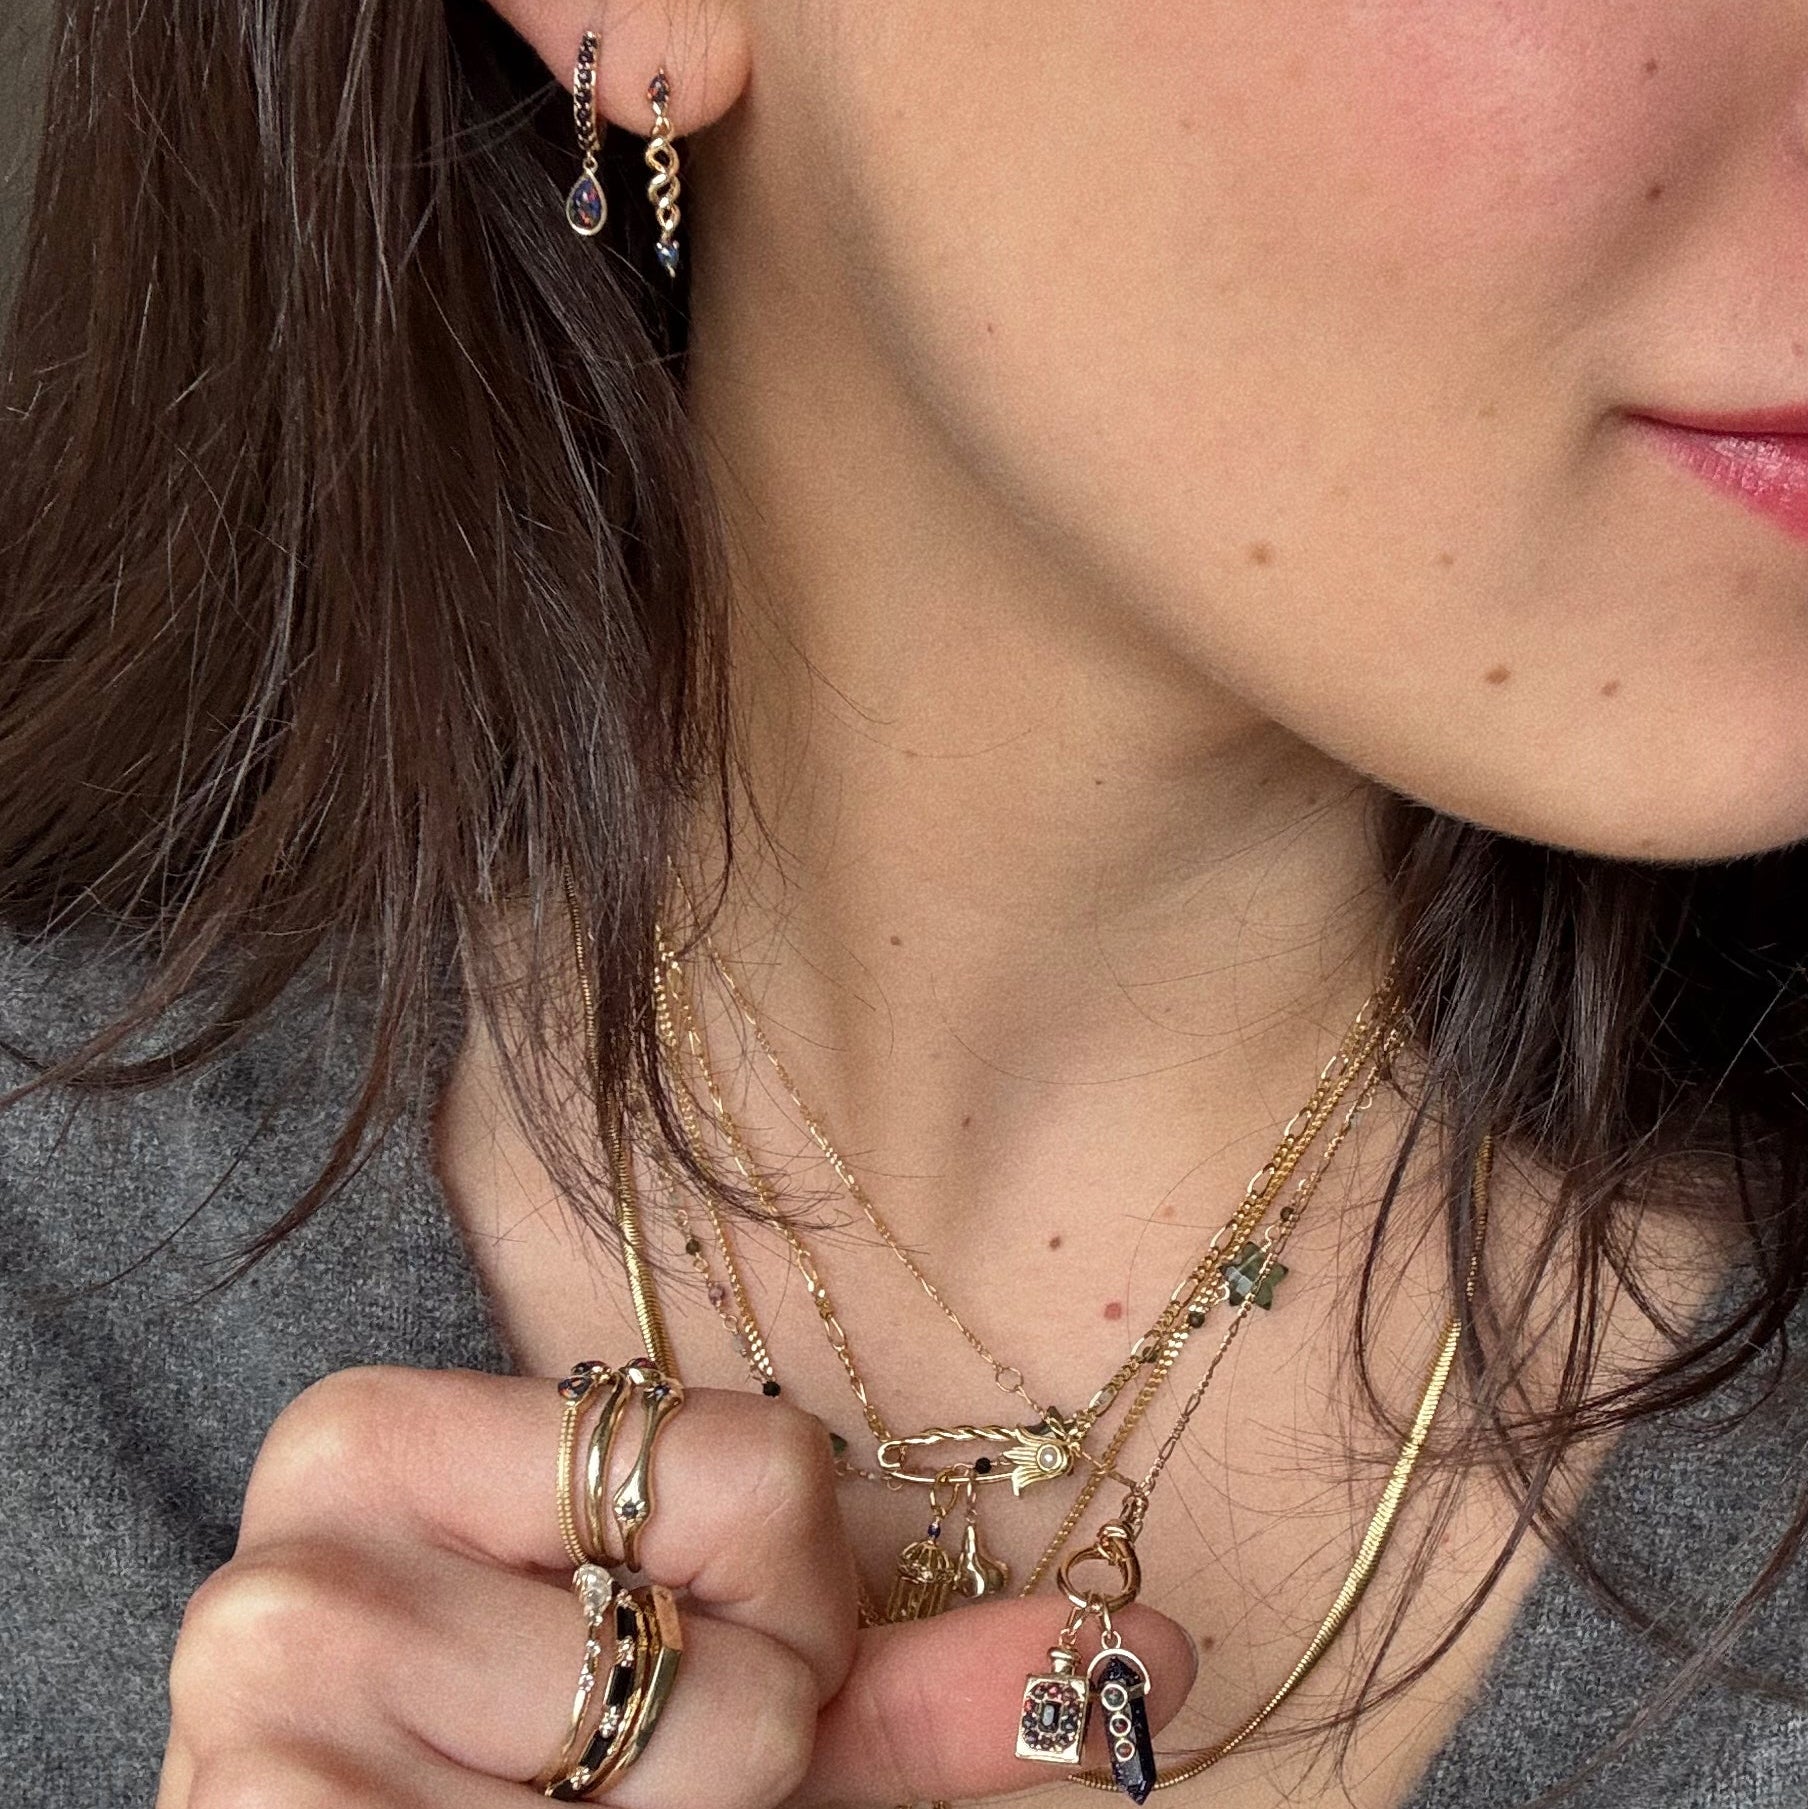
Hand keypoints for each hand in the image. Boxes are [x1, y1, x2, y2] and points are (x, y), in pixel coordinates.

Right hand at [154, 1365, 1197, 1807]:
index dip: (790, 1611)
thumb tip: (1162, 1655)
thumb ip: (910, 1682)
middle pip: (752, 1611)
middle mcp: (308, 1510)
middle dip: (752, 1727)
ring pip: (712, 1739)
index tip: (701, 1658)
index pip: (763, 1469)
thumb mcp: (711, 1716)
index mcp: (392, 1426)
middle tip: (622, 1770)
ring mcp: (257, 1669)